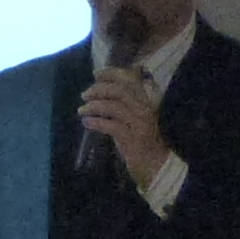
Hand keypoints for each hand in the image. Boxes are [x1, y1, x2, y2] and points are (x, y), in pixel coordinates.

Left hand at [78, 63, 169, 188]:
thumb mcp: (136, 117)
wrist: (157, 165)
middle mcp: (145, 109)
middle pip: (119, 90)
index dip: (112, 73)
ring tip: (81, 110)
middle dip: (99, 89)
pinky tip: (86, 122)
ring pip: (113, 107)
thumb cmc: (144, 141)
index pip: (130, 79)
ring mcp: (140, 123)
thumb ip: (124, 103)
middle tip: (84, 95)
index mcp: (148, 100)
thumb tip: (101, 90)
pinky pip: (110, 126)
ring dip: (93, 106)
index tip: (96, 74)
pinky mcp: (132, 139)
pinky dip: (96, 122)